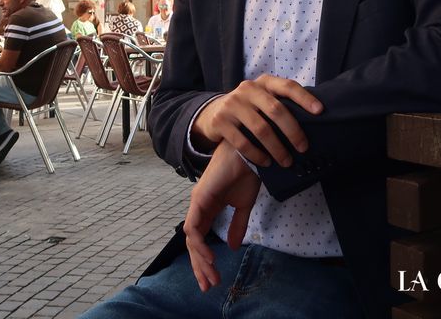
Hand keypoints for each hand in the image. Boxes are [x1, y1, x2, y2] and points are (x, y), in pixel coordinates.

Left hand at [184, 141, 259, 291]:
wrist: (249, 154)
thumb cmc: (247, 174)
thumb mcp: (243, 206)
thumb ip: (237, 226)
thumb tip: (233, 246)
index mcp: (209, 209)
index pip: (201, 239)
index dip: (205, 261)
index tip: (214, 279)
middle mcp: (199, 207)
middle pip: (193, 243)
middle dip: (200, 266)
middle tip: (208, 286)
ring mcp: (197, 203)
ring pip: (191, 238)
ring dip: (200, 260)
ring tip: (211, 276)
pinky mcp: (199, 199)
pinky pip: (193, 228)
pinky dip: (200, 245)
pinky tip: (210, 258)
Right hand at [192, 74, 322, 167]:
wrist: (214, 113)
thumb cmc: (250, 108)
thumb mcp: (263, 98)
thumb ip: (281, 102)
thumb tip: (315, 117)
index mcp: (264, 82)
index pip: (288, 86)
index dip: (305, 98)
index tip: (320, 111)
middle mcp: (248, 89)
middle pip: (276, 110)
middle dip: (293, 131)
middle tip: (303, 148)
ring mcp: (232, 103)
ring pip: (261, 128)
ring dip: (277, 148)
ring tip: (286, 161)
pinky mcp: (220, 120)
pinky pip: (243, 142)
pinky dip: (257, 155)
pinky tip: (266, 163)